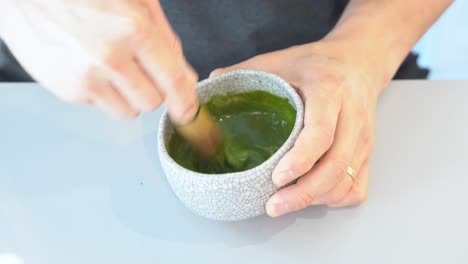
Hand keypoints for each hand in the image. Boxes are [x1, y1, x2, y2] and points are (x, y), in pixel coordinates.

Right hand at [0, 0, 196, 121]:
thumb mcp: (137, 0)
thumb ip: (167, 40)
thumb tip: (186, 78)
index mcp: (134, 29)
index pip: (173, 81)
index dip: (185, 102)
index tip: (188, 112)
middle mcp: (110, 57)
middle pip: (152, 102)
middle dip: (152, 90)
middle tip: (140, 71)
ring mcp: (86, 77)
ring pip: (128, 112)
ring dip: (128, 96)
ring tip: (113, 68)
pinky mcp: (67, 90)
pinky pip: (101, 106)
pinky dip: (102, 93)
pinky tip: (90, 67)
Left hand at [211, 41, 383, 216]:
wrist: (359, 61)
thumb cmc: (318, 63)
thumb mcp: (281, 59)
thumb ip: (246, 70)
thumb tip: (211, 85)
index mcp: (329, 92)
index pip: (320, 133)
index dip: (300, 160)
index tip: (276, 178)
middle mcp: (352, 118)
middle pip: (334, 167)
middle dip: (303, 193)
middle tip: (273, 205)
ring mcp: (363, 139)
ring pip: (345, 182)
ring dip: (315, 199)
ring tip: (284, 202)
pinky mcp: (367, 154)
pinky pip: (355, 188)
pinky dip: (333, 199)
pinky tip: (312, 195)